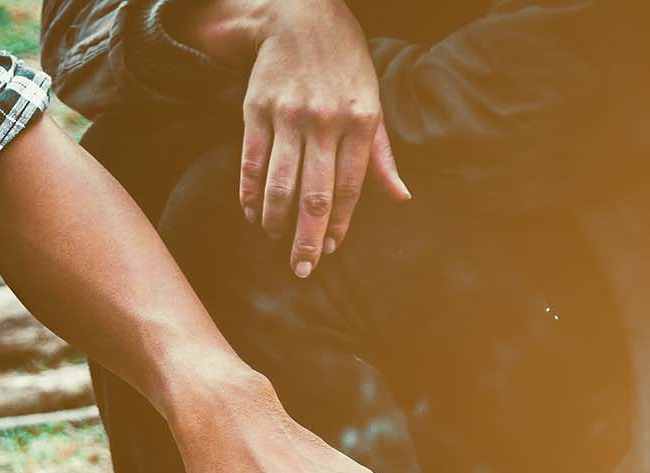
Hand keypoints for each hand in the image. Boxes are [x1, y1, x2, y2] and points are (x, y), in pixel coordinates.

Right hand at [173, 0, 409, 275]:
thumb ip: (381, 155)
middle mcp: (325, 121)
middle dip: (307, 239)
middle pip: (314, 195)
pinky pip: (251, 163)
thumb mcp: (372, 102)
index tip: (329, 251)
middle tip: (302, 270)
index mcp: (360, 121)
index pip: (350, 187)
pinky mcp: (256, 111)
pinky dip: (249, 194)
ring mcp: (288, 116)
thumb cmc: (343, 63)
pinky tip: (252, 213)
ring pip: (279, 184)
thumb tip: (400, 197)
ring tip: (275, 239)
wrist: (300, 16)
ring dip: (276, 220)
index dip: (338, 225)